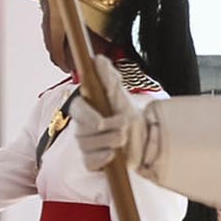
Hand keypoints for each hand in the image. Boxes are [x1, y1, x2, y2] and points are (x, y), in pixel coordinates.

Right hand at [70, 55, 146, 170]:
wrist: (142, 137)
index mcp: (84, 108)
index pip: (78, 111)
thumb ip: (108, 77)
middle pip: (84, 131)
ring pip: (88, 146)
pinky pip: (91, 162)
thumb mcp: (120, 94)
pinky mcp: (90, 161)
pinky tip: (114, 155)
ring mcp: (85, 145)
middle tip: (125, 127)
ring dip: (109, 142)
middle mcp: (81, 126)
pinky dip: (103, 158)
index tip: (101, 122)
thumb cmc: (127, 113)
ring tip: (124, 140)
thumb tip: (98, 58)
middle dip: (107, 130)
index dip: (88, 117)